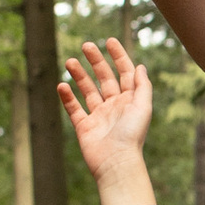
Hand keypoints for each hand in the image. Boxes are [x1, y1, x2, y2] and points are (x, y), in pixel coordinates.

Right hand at [58, 36, 155, 204]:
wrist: (116, 163)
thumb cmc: (132, 136)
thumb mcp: (143, 107)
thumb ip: (142, 86)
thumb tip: (140, 66)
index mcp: (130, 101)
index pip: (124, 73)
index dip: (118, 56)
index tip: (109, 41)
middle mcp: (114, 106)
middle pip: (104, 78)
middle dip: (96, 61)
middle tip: (86, 45)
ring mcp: (98, 116)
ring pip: (87, 90)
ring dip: (79, 75)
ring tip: (70, 61)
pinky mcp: (84, 127)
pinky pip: (74, 109)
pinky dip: (67, 97)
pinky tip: (62, 85)